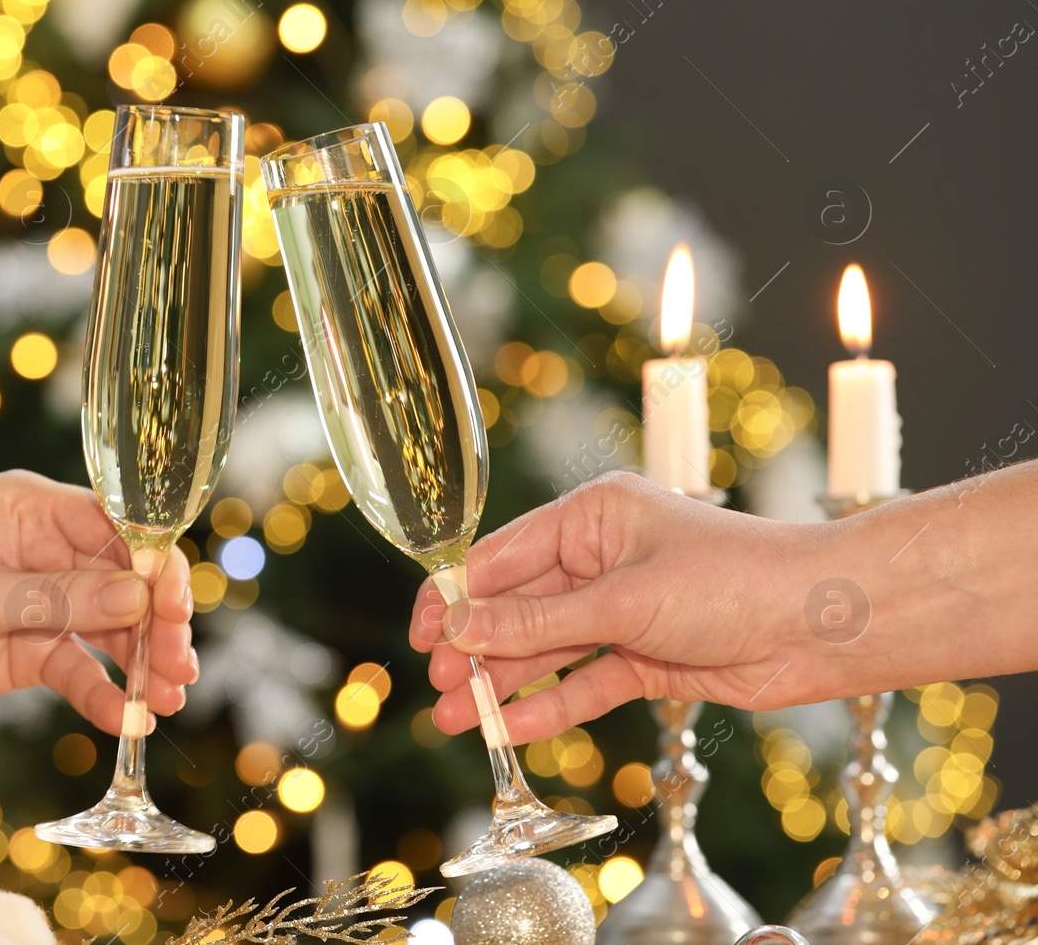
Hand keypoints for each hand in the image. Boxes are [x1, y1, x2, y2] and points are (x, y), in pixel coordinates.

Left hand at [0, 470, 196, 733]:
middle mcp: (47, 550)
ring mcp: (40, 601)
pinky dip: (104, 692)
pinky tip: (127, 718)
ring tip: (171, 698)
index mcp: (34, 510)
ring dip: (142, 662)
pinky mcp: (28, 648)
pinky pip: (79, 668)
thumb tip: (140, 594)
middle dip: (157, 622)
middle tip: (180, 664)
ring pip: (111, 628)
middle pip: (126, 582)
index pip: (119, 529)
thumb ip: (61, 597)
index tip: (176, 608)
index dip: (155, 567)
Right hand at [409, 472, 824, 742]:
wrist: (824, 623)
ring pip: (546, 650)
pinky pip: (584, 681)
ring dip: (503, 684)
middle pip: (518, 608)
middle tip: (437, 686)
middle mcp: (602, 559)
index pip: (502, 557)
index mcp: (592, 516)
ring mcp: (622, 611)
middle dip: (476, 649)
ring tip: (456, 719)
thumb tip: (462, 630)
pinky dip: (550, 705)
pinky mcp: (645, 657)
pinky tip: (511, 727)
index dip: (457, 598)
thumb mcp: (623, 600)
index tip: (420, 634)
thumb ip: (539, 620)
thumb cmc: (733, 580)